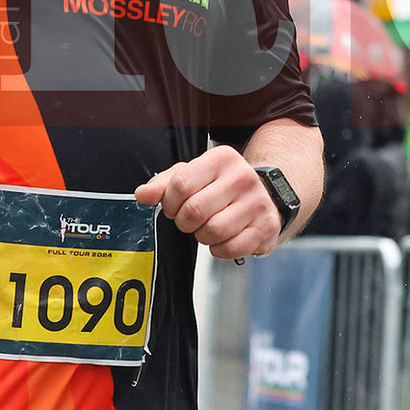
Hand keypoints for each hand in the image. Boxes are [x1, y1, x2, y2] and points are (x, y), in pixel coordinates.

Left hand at [134, 145, 282, 259]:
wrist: (267, 194)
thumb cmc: (223, 185)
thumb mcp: (194, 175)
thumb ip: (164, 184)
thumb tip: (142, 195)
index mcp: (221, 159)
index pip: (180, 183)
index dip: (170, 202)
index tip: (174, 207)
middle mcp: (242, 177)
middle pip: (194, 210)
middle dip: (185, 222)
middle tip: (190, 220)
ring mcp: (257, 203)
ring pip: (213, 231)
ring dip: (202, 236)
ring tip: (207, 227)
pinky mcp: (266, 227)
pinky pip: (231, 248)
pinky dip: (219, 250)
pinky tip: (223, 238)